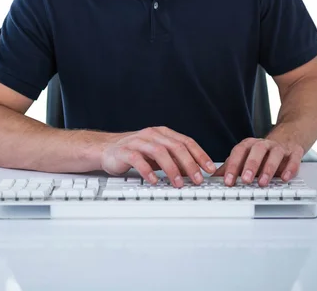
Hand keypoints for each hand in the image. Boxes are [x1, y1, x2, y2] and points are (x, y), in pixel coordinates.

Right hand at [100, 126, 215, 186]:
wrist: (106, 149)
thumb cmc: (134, 151)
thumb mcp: (157, 154)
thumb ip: (173, 160)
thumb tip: (194, 172)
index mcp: (162, 133)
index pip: (186, 141)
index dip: (200, 154)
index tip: (210, 168)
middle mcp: (152, 134)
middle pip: (175, 146)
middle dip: (189, 163)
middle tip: (198, 179)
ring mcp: (138, 141)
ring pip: (159, 151)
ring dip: (172, 168)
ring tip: (179, 183)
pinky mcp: (125, 151)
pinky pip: (138, 159)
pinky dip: (148, 171)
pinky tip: (155, 181)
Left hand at [213, 137, 303, 186]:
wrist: (287, 138)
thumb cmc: (262, 153)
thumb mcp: (245, 158)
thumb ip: (230, 167)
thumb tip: (212, 178)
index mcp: (250, 145)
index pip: (239, 152)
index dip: (233, 166)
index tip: (228, 181)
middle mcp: (264, 144)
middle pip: (256, 150)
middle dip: (250, 165)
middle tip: (246, 180)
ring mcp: (280, 148)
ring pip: (275, 154)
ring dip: (269, 168)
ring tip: (263, 183)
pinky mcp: (294, 152)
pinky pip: (293, 159)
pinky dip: (290, 168)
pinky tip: (285, 178)